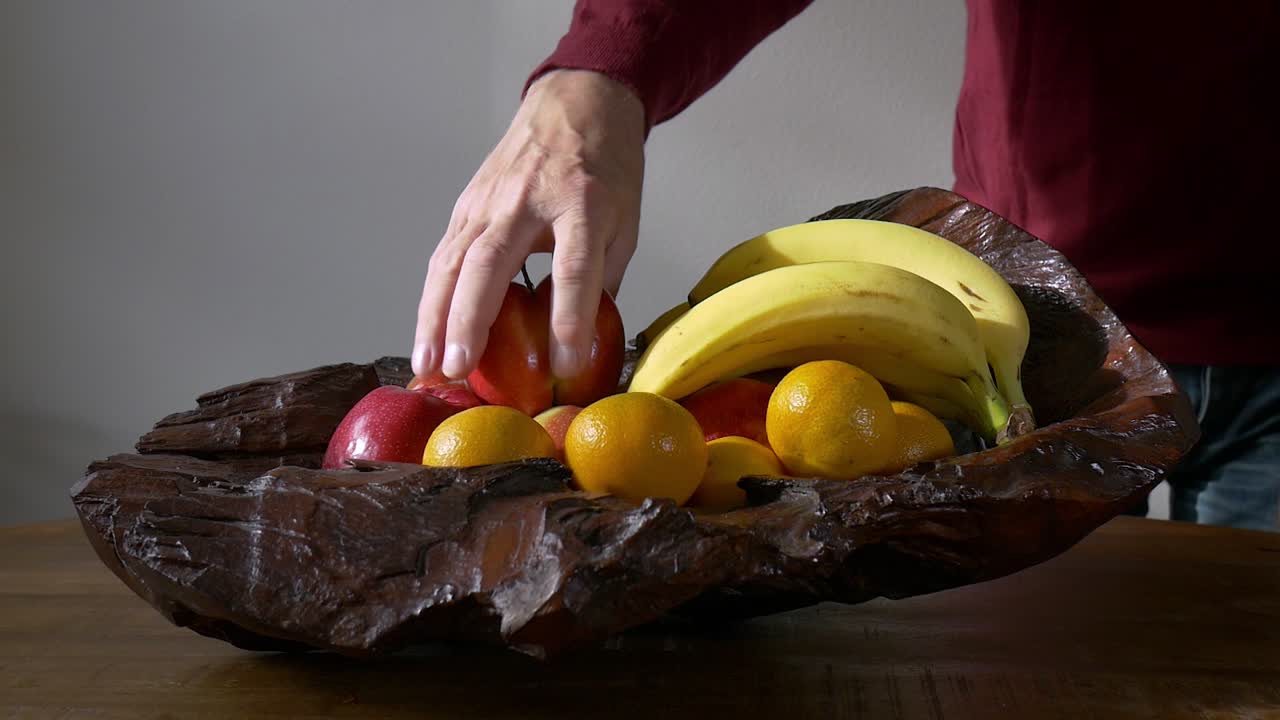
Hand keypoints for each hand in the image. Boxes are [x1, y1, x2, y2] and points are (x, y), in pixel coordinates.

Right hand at [413, 70, 645, 381]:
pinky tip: (427, 336)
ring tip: (429, 364)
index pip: (574, 268)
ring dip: (435, 317)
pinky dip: (432, 299)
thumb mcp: (625, 222)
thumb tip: (580, 342)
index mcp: (583, 203)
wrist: (576, 104)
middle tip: (460, 368)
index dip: (569, 319)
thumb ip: (603, 279)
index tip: (564, 366)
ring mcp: (489, 200)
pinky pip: (445, 256)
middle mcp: (527, 200)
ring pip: (453, 261)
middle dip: (470, 320)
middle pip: (491, 263)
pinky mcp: (467, 204)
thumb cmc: (607, 168)